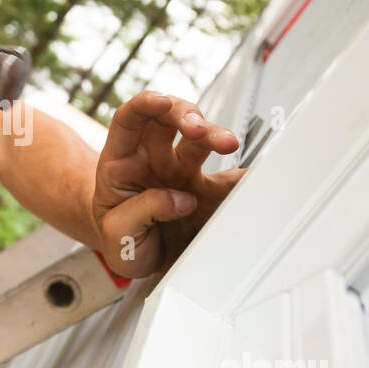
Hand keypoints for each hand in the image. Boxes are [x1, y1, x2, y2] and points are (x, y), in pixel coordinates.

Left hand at [91, 91, 247, 278]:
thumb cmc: (122, 242)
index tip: (162, 102)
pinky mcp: (208, 191)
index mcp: (122, 163)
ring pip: (200, 140)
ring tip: (228, 144)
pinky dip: (243, 172)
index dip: (144, 105)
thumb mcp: (116, 232)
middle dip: (186, 115)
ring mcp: (183, 172)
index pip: (129, 120)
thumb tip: (179, 198)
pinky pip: (230, 177)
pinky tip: (252, 173)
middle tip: (198, 128)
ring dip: (215, 135)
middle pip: (169, 120)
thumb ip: (138, 213)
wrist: (146, 264)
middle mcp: (153, 159)